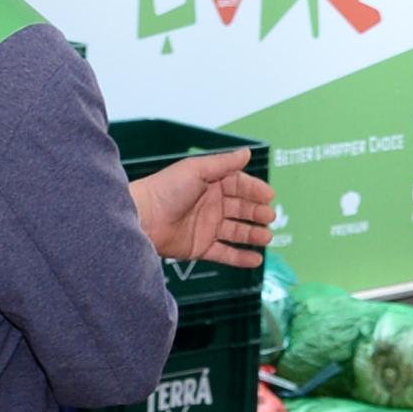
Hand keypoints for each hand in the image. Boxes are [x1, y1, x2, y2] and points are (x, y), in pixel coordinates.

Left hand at [134, 149, 277, 268]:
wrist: (142, 218)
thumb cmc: (166, 189)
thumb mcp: (197, 169)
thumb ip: (224, 163)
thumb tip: (247, 152)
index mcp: (210, 184)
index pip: (239, 185)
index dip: (255, 190)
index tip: (269, 196)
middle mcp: (210, 205)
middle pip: (241, 209)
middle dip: (257, 213)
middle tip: (270, 217)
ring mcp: (206, 227)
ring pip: (236, 231)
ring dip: (253, 234)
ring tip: (267, 237)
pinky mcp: (200, 247)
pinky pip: (225, 253)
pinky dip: (241, 257)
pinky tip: (256, 259)